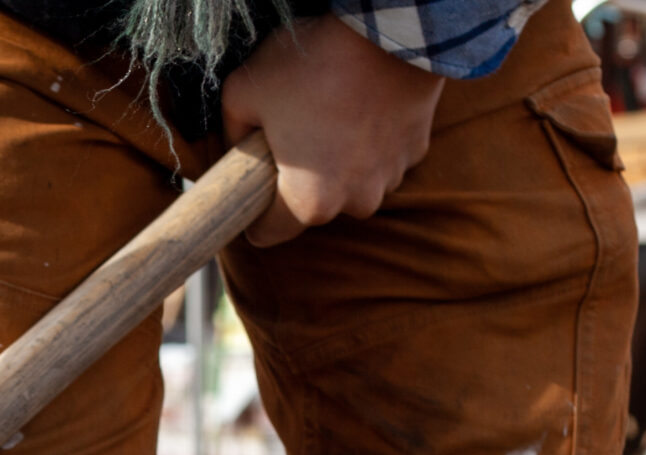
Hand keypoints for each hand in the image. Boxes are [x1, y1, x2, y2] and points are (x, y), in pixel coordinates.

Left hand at [220, 17, 442, 245]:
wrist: (389, 29)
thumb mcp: (243, 92)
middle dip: (298, 177)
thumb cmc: (312, 63)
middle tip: (293, 131)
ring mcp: (390, 179)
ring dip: (337, 160)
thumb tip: (234, 150)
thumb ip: (230, 134)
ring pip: (348, 183)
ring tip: (330, 112)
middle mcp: (354, 203)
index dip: (251, 209)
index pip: (266, 233)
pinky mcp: (415, 152)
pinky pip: (380, 158)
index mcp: (309, 203)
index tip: (252, 182)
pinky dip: (368, 140)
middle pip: (310, 204)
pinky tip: (361, 105)